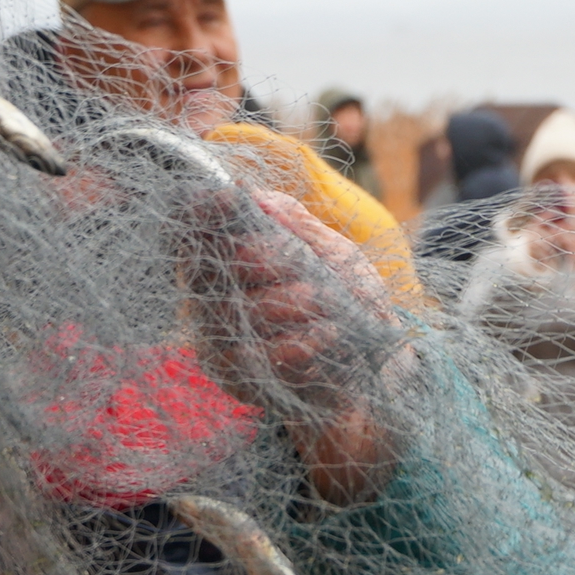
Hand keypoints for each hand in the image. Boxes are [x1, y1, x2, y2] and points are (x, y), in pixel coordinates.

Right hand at [205, 189, 401, 504]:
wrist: (376, 373)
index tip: (227, 197)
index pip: (197, 232)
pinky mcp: (236, 379)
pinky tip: (324, 335)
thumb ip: (298, 226)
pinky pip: (250, 358)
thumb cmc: (352, 307)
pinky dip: (292, 345)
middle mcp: (216, 298)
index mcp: (235, 261)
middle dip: (259, 261)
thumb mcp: (336, 257)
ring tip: (324, 301)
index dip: (203, 213)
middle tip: (297, 261)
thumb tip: (257, 196)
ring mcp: (221, 339)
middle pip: (207, 269)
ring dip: (283, 304)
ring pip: (231, 313)